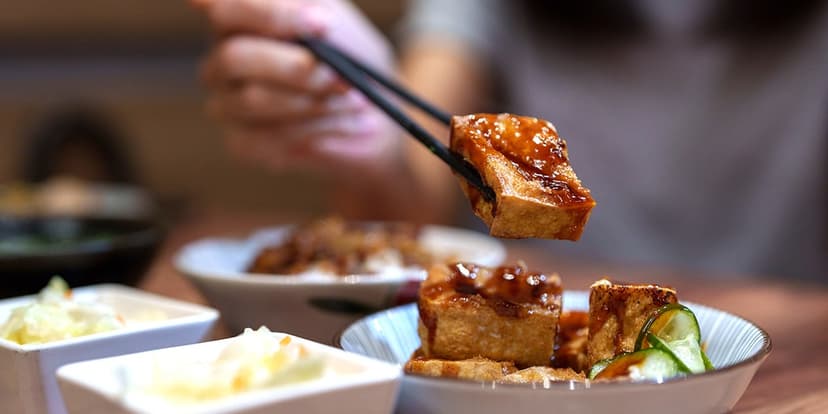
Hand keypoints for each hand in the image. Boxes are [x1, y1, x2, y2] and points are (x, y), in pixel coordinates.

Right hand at [192, 0, 399, 174]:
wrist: (366, 107)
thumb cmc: (346, 53)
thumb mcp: (336, 17)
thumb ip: (314, 8)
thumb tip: (316, 18)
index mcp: (235, 17)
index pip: (225, 6)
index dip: (271, 15)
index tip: (322, 22)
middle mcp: (221, 60)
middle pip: (235, 57)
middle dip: (295, 67)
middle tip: (339, 75)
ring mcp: (226, 104)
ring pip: (257, 100)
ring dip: (317, 100)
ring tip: (357, 100)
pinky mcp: (244, 143)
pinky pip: (274, 137)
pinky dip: (321, 128)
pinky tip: (349, 121)